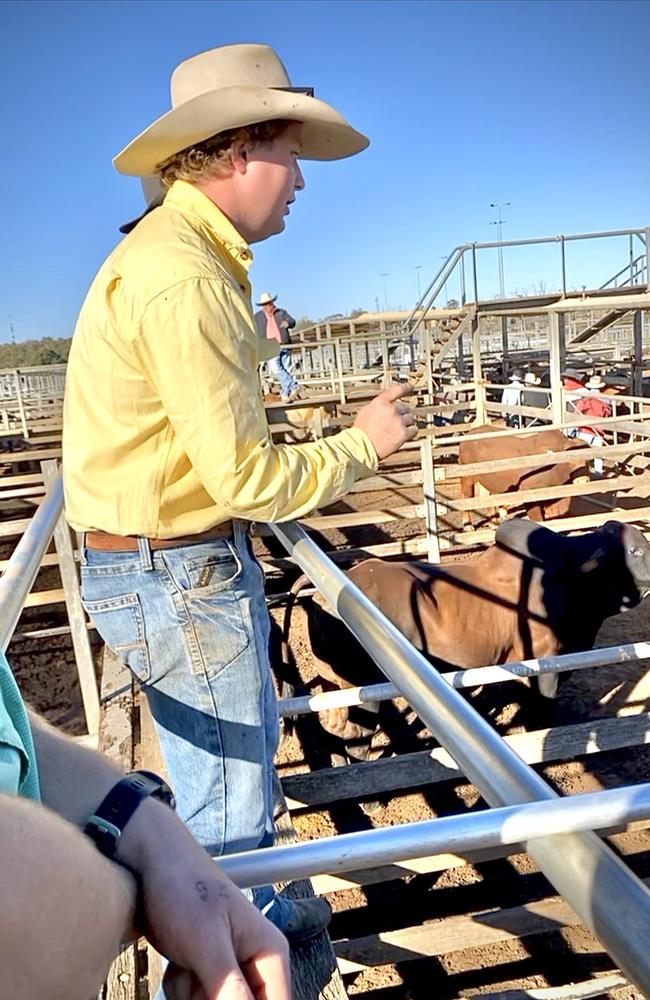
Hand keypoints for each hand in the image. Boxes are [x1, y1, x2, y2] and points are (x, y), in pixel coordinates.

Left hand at [118, 802, 290, 998]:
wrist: (148, 863)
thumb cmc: (181, 886)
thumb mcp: (207, 942)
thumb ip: (231, 989)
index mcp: (270, 953)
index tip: (215, 994)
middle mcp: (256, 962)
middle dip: (211, 999)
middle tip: (195, 973)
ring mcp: (230, 968)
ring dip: (192, 997)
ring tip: (184, 964)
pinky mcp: (207, 970)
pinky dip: (182, 990)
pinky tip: (178, 964)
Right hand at [353, 383, 417, 459]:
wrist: (361, 447)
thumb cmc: (360, 433)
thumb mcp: (365, 412)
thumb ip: (378, 406)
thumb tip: (386, 405)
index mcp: (381, 402)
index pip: (397, 390)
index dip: (406, 388)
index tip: (410, 387)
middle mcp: (391, 410)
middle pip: (405, 408)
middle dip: (401, 415)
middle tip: (394, 423)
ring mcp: (398, 421)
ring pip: (410, 419)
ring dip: (406, 424)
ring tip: (396, 431)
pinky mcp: (403, 433)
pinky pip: (414, 430)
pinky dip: (410, 433)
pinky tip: (403, 436)